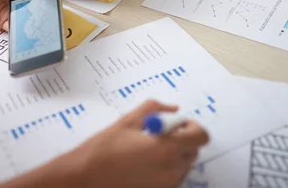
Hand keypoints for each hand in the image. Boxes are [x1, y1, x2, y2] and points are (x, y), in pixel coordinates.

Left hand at [0, 0, 59, 29]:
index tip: (57, 4)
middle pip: (35, 9)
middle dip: (41, 14)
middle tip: (50, 19)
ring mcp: (12, 10)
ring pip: (26, 20)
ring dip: (31, 24)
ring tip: (39, 28)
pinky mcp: (3, 20)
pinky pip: (13, 28)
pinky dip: (18, 32)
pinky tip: (24, 34)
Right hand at [64, 100, 208, 187]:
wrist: (87, 176)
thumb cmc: (104, 148)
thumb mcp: (128, 121)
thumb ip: (154, 109)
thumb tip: (172, 108)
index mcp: (167, 148)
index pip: (200, 136)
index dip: (192, 126)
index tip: (179, 122)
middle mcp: (172, 169)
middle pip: (192, 150)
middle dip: (181, 138)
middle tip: (159, 133)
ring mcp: (167, 184)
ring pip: (183, 164)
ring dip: (173, 153)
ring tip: (146, 148)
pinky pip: (173, 176)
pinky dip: (165, 167)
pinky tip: (143, 162)